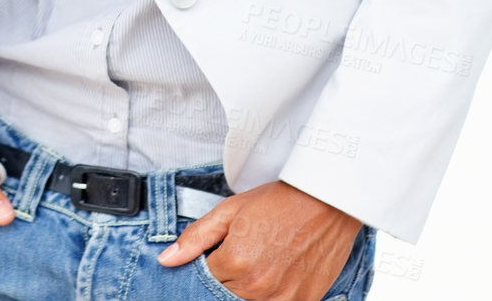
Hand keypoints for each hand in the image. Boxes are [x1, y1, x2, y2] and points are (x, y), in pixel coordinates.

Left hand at [157, 180, 360, 299]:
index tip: (221, 251)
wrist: (325, 201)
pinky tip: (277, 273)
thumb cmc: (277, 202)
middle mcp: (258, 287)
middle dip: (228, 279)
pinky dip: (273, 295)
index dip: (211, 264)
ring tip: (261, 261)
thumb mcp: (229, 212)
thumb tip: (166, 260)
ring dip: (248, 289)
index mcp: (235, 264)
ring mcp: (283, 298)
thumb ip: (195, 239)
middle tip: (245, 254)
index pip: (206, 279)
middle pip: (227, 294)